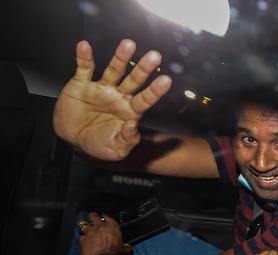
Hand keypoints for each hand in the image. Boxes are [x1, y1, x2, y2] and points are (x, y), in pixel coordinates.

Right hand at [53, 39, 171, 160]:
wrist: (72, 140)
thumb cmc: (98, 144)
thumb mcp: (116, 149)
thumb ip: (127, 140)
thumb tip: (133, 127)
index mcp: (130, 111)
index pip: (146, 99)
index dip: (155, 90)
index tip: (166, 80)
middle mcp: (119, 96)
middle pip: (134, 80)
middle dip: (144, 69)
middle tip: (155, 56)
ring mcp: (101, 89)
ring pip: (114, 70)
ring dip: (121, 58)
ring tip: (129, 44)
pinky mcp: (81, 84)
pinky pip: (84, 68)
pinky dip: (84, 57)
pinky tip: (85, 46)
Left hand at [78, 212, 132, 254]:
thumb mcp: (125, 249)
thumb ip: (126, 246)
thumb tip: (128, 247)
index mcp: (112, 226)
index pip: (106, 214)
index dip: (103, 214)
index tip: (102, 216)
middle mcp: (100, 227)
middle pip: (93, 215)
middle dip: (92, 217)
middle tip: (92, 220)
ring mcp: (90, 232)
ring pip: (83, 223)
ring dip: (84, 226)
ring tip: (84, 228)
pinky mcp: (82, 240)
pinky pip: (79, 236)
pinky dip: (81, 238)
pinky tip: (83, 241)